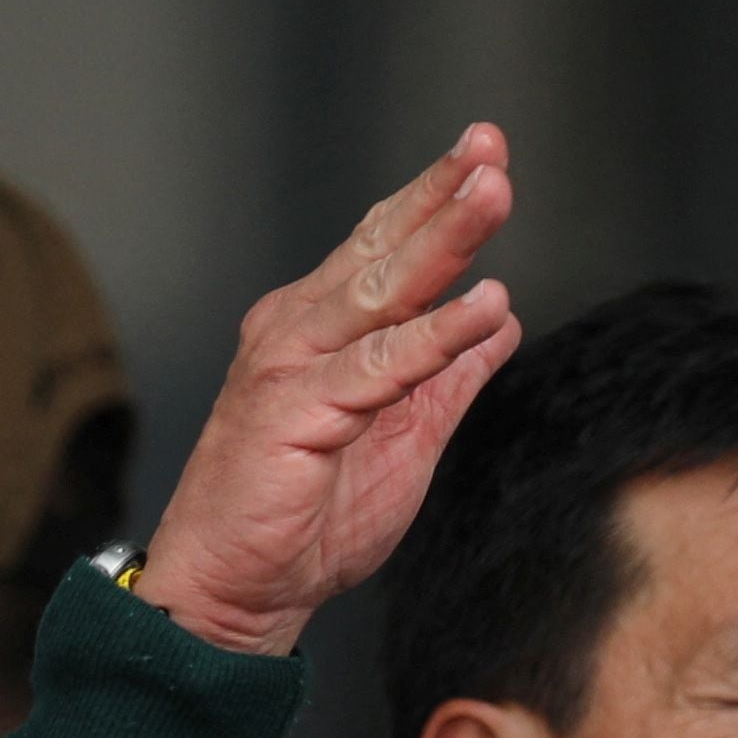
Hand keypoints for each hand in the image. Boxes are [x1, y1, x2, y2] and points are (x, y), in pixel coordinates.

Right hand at [139, 125, 524, 655]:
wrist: (238, 591)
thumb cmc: (308, 518)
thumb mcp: (403, 437)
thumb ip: (447, 378)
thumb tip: (499, 321)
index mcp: (322, 330)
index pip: (387, 251)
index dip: (437, 202)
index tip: (488, 157)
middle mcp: (300, 330)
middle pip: (382, 251)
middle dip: (440, 195)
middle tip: (490, 146)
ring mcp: (292, 366)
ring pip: (381, 292)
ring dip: (442, 241)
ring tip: (493, 194)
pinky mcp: (295, 412)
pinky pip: (378, 368)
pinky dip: (433, 337)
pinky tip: (483, 309)